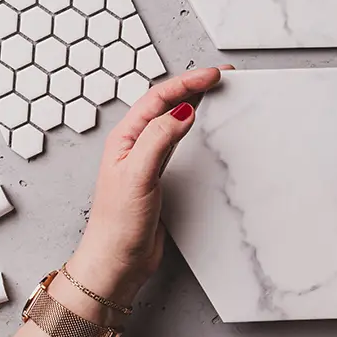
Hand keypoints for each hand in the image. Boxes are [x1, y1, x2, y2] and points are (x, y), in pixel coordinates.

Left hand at [66, 66, 227, 305]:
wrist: (117, 260)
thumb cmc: (117, 224)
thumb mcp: (138, 175)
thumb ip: (158, 139)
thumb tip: (182, 111)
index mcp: (125, 138)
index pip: (158, 98)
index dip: (187, 83)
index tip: (214, 75)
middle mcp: (134, 145)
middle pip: (165, 103)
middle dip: (192, 86)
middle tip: (220, 76)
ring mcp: (146, 160)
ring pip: (172, 120)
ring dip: (193, 102)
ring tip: (214, 91)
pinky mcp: (157, 177)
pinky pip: (177, 142)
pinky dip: (192, 128)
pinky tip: (200, 127)